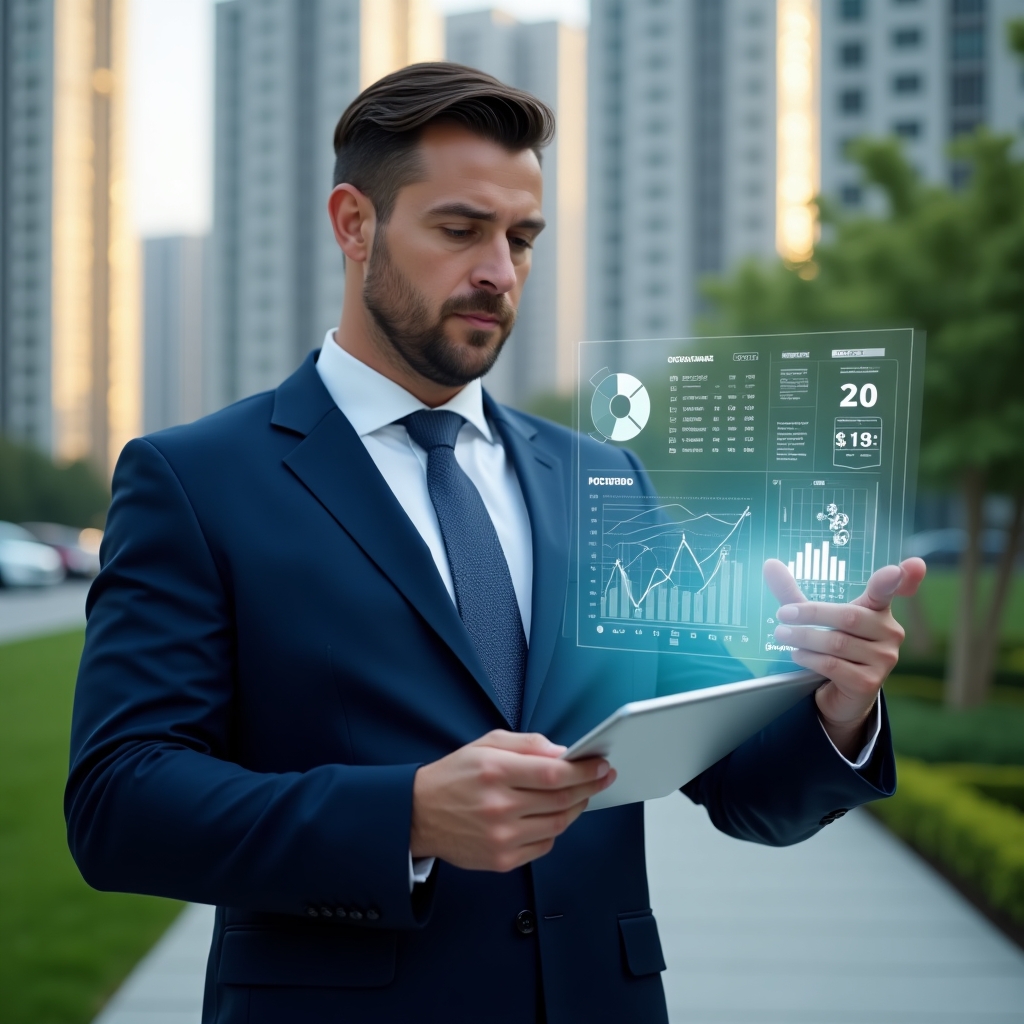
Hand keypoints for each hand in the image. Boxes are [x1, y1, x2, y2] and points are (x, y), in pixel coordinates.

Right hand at [409, 730, 614, 871]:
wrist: (419, 815)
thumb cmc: (454, 776)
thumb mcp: (486, 744)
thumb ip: (527, 744)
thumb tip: (563, 752)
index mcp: (496, 771)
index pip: (554, 772)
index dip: (584, 770)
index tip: (601, 765)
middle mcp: (500, 806)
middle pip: (561, 799)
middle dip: (589, 787)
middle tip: (602, 778)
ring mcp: (501, 837)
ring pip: (558, 825)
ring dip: (575, 808)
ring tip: (579, 795)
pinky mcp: (501, 860)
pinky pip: (544, 846)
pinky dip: (554, 830)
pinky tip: (550, 816)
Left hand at [764, 557, 926, 758]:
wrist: (839, 694)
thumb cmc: (830, 647)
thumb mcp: (813, 619)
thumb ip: (792, 593)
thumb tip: (770, 564)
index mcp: (878, 610)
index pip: (888, 590)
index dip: (901, 577)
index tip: (912, 564)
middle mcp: (889, 633)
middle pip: (848, 616)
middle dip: (811, 614)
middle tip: (782, 615)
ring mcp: (885, 659)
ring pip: (837, 642)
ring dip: (803, 638)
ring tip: (782, 635)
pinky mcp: (870, 683)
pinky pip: (834, 665)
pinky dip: (810, 658)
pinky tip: (797, 655)